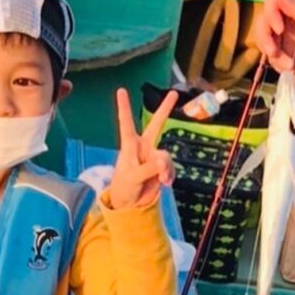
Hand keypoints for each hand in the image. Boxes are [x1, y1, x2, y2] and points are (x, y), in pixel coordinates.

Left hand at [108, 89, 176, 208]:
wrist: (130, 204)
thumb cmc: (123, 187)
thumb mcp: (133, 177)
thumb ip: (148, 168)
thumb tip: (164, 159)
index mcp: (130, 145)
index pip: (126, 123)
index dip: (124, 107)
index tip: (121, 90)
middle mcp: (143, 147)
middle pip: (156, 124)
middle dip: (165, 109)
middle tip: (174, 93)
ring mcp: (153, 156)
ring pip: (166, 155)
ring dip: (166, 167)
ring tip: (162, 180)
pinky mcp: (162, 167)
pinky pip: (171, 167)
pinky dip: (170, 175)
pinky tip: (166, 183)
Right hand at [256, 0, 294, 74]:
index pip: (272, 1)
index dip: (270, 13)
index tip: (280, 29)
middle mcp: (286, 18)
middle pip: (263, 21)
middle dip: (265, 38)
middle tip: (273, 52)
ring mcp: (284, 36)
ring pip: (264, 40)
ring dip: (272, 54)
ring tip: (288, 65)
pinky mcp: (285, 53)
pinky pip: (271, 57)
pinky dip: (278, 64)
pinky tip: (291, 68)